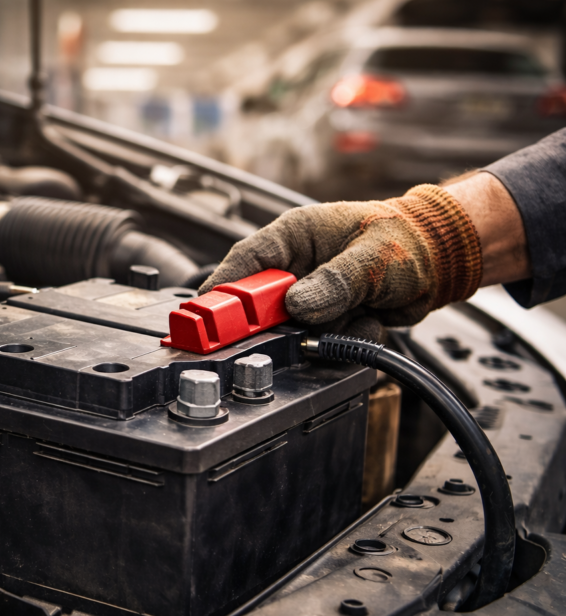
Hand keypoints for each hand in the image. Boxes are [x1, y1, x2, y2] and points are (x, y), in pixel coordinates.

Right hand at [199, 184, 488, 340]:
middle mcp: (295, 268)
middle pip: (259, 307)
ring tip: (359, 314)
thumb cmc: (407, 239)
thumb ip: (336, 281)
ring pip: (293, 332)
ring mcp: (309, 296)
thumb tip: (299, 306)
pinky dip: (347, 340)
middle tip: (297, 330)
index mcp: (294, 236)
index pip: (244, 264)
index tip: (209, 318)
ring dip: (324, 334)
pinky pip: (321, 344)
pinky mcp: (326, 320)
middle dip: (279, 325)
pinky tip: (370, 319)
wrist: (441, 258)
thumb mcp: (373, 256)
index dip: (223, 292)